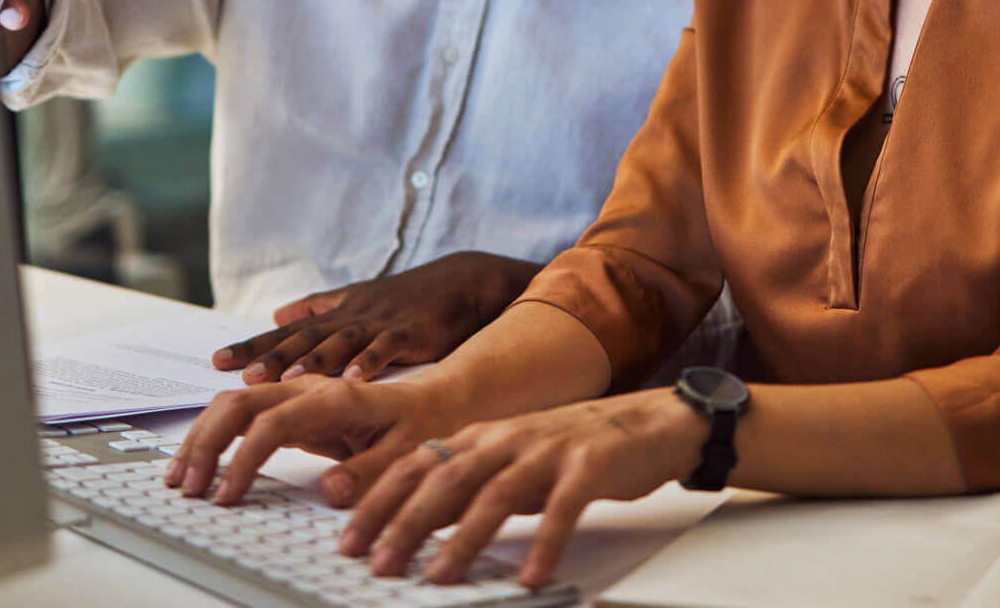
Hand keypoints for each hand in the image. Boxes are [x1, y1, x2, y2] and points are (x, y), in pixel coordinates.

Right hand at [164, 374, 453, 511]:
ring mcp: (299, 396)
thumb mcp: (410, 454)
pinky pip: (245, 418)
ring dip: (203, 437)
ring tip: (180, 477)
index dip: (243, 460)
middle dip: (206, 443)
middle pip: (240, 403)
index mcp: (336, 398)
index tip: (226, 495)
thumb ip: (371, 471)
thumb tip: (330, 489)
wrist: (441, 400)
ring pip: (235, 405)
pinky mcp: (295, 411)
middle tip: (187, 487)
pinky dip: (217, 437)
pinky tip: (201, 461)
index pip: (272, 424)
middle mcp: (311, 389)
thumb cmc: (427, 425)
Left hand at [213, 252, 540, 382]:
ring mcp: (380, 324)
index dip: (253, 346)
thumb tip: (276, 315)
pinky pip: (387, 348)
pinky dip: (371, 361)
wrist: (460, 283)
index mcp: (337, 315)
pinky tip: (355, 376)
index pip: (286, 334)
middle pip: (305, 338)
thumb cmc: (406, 298)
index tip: (217, 361)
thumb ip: (316, 309)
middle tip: (242, 374)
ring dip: (313, 361)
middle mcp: (352, 317)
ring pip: (341, 342)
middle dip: (273, 356)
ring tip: (286, 378)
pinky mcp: (410, 332)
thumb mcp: (356, 299)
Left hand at [339, 389, 705, 587]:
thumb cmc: (575, 448)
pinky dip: (545, 544)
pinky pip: (563, 509)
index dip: (380, 500)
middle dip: (406, 522)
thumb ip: (470, 487)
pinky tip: (531, 577)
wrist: (650, 422)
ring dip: (464, 539)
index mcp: (484, 435)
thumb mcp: (513, 463)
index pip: (418, 465)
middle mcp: (509, 437)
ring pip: (495, 494)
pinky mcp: (589, 466)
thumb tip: (416, 522)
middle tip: (378, 562)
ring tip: (439, 577)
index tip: (349, 538)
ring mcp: (548, 449)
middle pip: (446, 478)